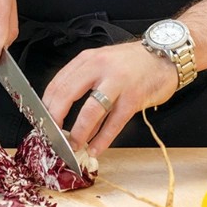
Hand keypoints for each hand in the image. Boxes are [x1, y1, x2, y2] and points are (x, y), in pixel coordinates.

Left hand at [42, 41, 177, 156]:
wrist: (164, 57)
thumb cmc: (131, 63)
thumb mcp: (102, 62)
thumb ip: (83, 80)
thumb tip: (61, 108)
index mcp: (88, 59)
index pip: (58, 83)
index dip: (47, 106)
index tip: (42, 122)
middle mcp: (100, 67)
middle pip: (68, 94)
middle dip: (56, 120)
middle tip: (52, 137)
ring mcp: (118, 82)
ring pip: (91, 112)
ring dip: (79, 133)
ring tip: (73, 147)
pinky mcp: (134, 98)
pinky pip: (114, 123)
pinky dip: (102, 140)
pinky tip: (95, 149)